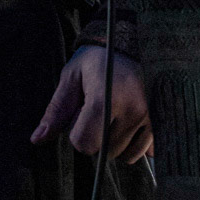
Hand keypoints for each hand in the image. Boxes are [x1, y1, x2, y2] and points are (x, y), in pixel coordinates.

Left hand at [31, 46, 152, 162]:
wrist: (131, 44)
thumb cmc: (96, 60)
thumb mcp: (71, 78)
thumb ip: (56, 111)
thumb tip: (37, 140)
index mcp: (106, 98)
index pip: (85, 143)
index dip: (77, 134)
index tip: (81, 115)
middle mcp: (132, 110)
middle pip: (105, 151)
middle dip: (96, 137)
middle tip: (99, 110)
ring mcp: (151, 117)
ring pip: (125, 156)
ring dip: (115, 142)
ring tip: (114, 115)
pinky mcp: (163, 122)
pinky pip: (145, 153)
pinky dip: (134, 144)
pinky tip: (129, 122)